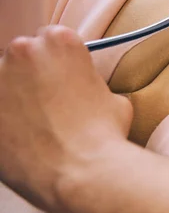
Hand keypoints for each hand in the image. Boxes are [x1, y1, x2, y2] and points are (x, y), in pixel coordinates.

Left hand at [0, 26, 131, 210]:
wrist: (82, 172)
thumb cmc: (103, 136)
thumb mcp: (114, 99)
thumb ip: (92, 85)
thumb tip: (87, 93)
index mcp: (60, 41)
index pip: (49, 40)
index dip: (56, 64)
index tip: (59, 81)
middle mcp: (23, 51)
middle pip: (20, 57)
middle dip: (30, 78)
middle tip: (46, 106)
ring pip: (1, 82)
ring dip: (12, 98)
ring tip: (31, 126)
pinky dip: (3, 121)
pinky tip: (17, 137)